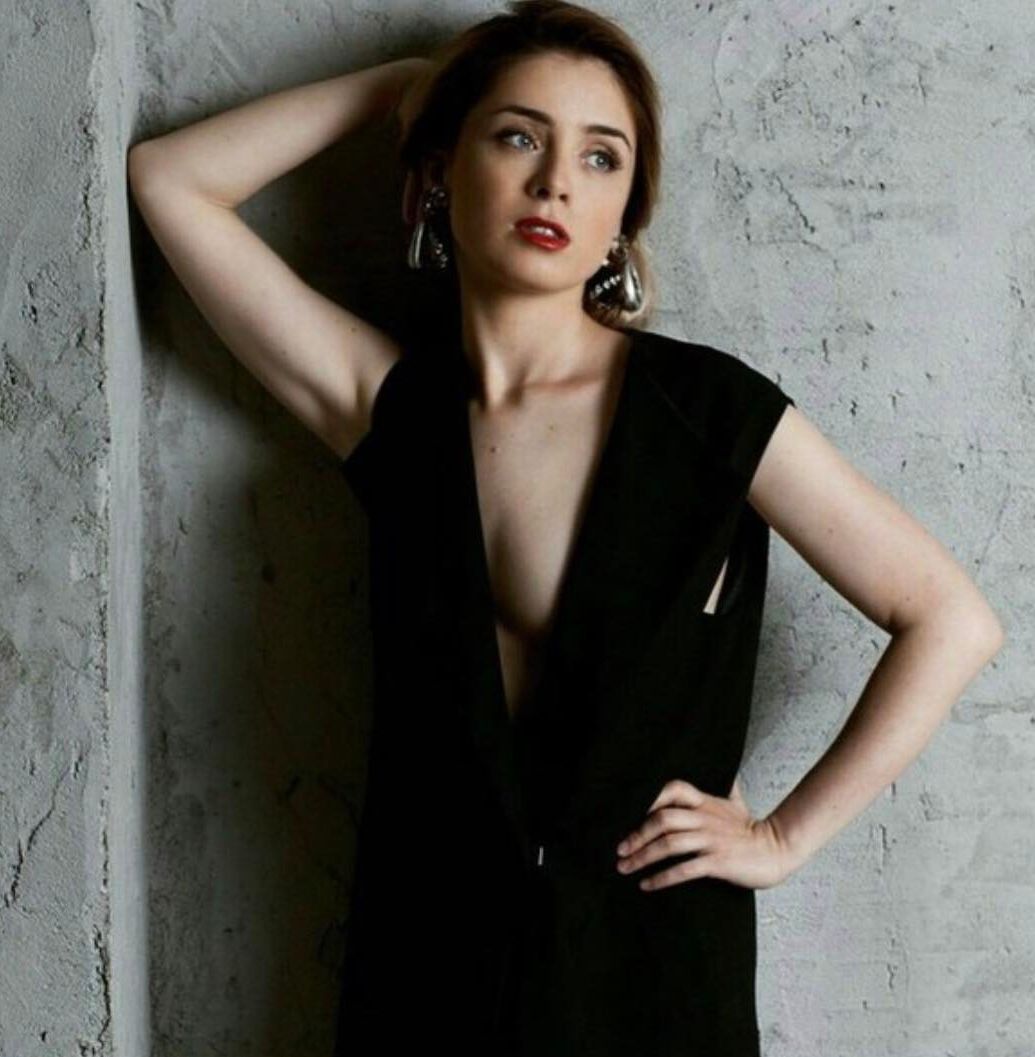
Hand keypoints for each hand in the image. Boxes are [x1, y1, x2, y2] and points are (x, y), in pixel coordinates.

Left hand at [614, 777, 797, 890]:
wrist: (778, 850)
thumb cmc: (753, 830)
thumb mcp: (737, 804)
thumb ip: (725, 789)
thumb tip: (726, 774)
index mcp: (705, 803)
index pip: (672, 789)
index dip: (649, 797)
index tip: (628, 812)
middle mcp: (704, 818)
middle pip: (662, 820)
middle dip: (636, 835)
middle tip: (619, 850)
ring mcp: (711, 840)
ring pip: (669, 845)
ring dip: (643, 857)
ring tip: (625, 868)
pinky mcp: (718, 862)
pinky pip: (684, 869)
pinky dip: (662, 878)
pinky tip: (647, 885)